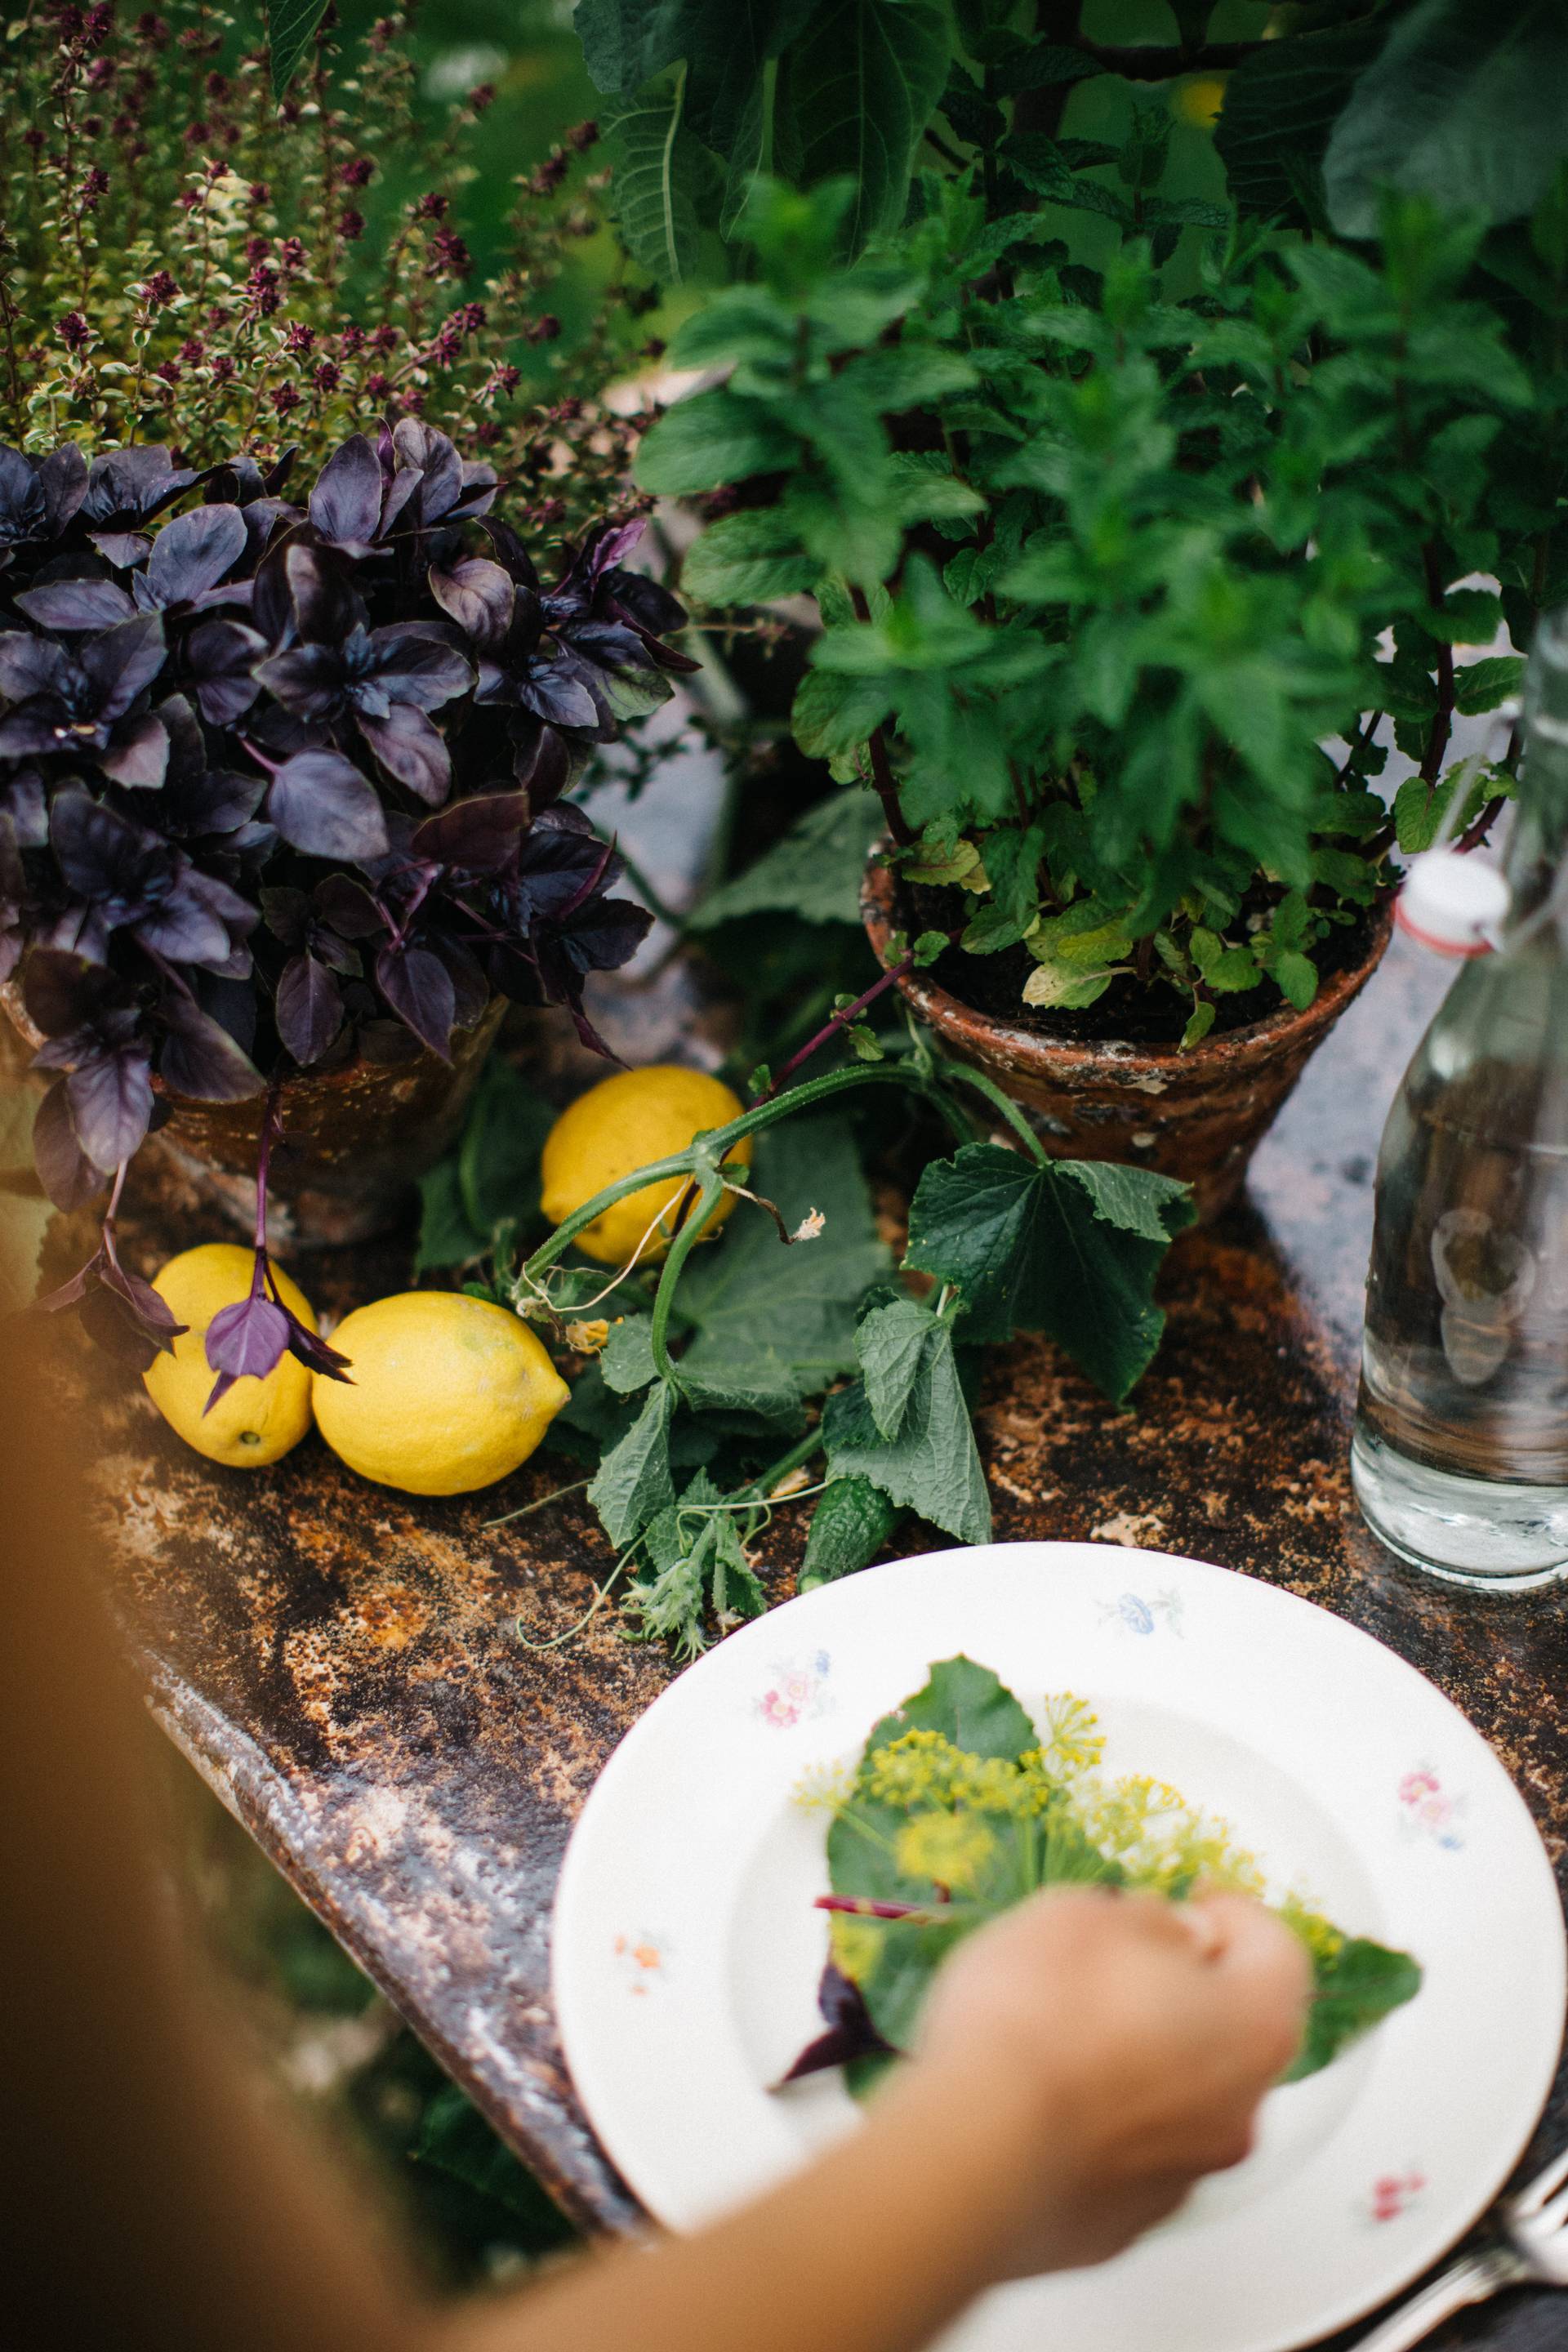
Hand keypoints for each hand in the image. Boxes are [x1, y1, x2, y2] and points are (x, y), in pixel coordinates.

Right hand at [898, 1886, 1309, 2281]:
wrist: (969, 2151)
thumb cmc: (1037, 2016)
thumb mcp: (1087, 1915)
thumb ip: (1149, 1920)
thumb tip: (1169, 1936)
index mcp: (1252, 2027)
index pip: (1279, 1955)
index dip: (1234, 1915)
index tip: (1193, 1899)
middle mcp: (1238, 2113)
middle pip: (1230, 2035)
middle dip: (1183, 1993)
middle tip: (1116, 1963)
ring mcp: (1181, 2181)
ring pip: (1178, 2102)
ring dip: (1139, 2060)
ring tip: (1058, 2030)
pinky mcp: (1120, 2226)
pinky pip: (1122, 2156)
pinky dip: (1096, 2122)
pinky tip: (1038, 2096)